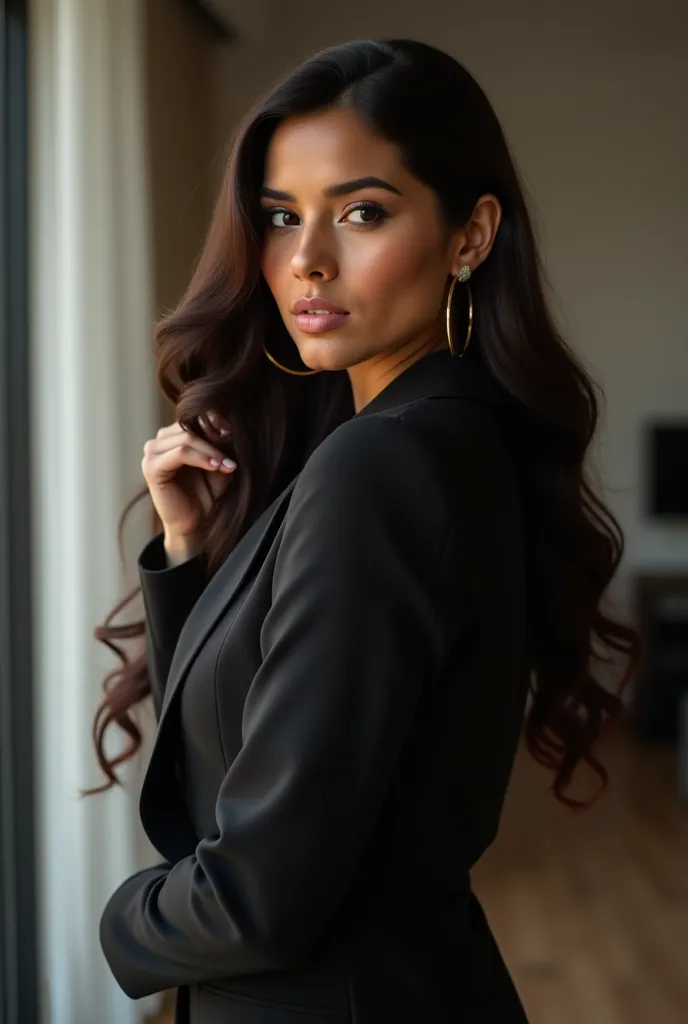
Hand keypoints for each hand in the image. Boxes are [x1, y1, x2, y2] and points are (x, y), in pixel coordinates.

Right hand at [141, 412, 235, 543]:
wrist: (196, 524)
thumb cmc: (208, 493)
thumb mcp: (219, 462)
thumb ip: (221, 442)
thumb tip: (231, 422)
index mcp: (174, 434)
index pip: (195, 416)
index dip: (219, 424)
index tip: (239, 437)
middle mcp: (160, 440)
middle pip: (191, 425)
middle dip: (217, 439)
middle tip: (235, 456)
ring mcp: (152, 452)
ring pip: (187, 437)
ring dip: (211, 450)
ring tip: (228, 465)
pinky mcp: (151, 467)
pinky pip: (180, 453)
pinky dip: (201, 458)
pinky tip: (216, 467)